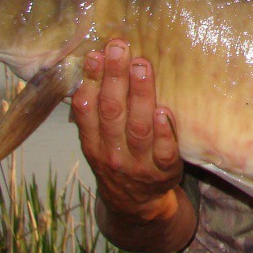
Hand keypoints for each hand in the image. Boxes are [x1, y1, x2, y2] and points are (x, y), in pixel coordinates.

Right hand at [71, 39, 193, 251]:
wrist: (134, 205)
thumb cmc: (117, 159)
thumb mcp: (97, 141)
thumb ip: (94, 112)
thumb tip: (94, 64)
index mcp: (92, 143)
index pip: (88, 108)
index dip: (90, 80)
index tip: (95, 53)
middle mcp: (112, 153)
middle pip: (112, 112)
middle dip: (115, 77)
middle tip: (119, 48)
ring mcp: (138, 163)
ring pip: (138, 127)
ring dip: (140, 95)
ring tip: (142, 66)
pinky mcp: (164, 172)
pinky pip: (164, 152)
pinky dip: (164, 132)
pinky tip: (164, 111)